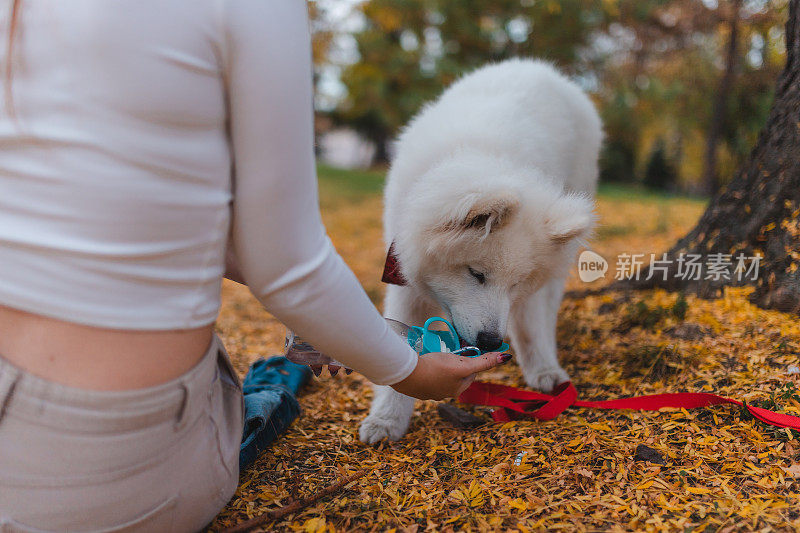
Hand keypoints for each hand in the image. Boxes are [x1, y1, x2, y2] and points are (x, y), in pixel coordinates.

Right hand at [390, 351, 510, 399]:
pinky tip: (425, 360)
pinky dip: (429, 367)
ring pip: (442, 374)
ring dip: (443, 363)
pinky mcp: (418, 386)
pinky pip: (428, 374)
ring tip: (438, 352)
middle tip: (452, 349)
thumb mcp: (464, 364)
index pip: (472, 372)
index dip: (471, 359)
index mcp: (457, 390)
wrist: (407, 373)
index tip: (466, 349)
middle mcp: (445, 393)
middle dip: (457, 361)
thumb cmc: (437, 369)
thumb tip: (506, 357)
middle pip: (457, 373)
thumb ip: (484, 361)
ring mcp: (430, 391)